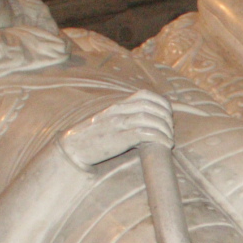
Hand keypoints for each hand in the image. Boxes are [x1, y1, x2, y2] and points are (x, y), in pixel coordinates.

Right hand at [60, 90, 174, 166]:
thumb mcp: (108, 122)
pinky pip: (145, 133)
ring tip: (169, 139)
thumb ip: (124, 119)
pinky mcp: (119, 138)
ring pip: (150, 119)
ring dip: (165, 129)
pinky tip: (165, 144)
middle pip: (151, 106)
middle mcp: (119, 111)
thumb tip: (144, 125)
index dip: (161, 103)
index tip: (168, 115)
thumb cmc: (92, 138)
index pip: (144, 95)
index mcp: (117, 106)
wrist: (73, 148)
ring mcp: (118, 124)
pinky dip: (159, 138)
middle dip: (166, 117)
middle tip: (170, 130)